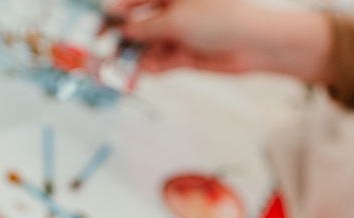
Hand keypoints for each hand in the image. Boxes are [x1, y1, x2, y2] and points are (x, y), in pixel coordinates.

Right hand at [107, 0, 331, 80]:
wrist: (254, 45)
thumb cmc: (223, 19)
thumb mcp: (175, 19)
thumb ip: (144, 26)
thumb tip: (121, 28)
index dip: (115, 11)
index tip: (99, 24)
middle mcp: (174, 10)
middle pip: (138, 23)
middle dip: (122, 37)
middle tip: (105, 51)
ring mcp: (179, 33)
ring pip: (147, 45)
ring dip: (135, 56)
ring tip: (123, 67)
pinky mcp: (185, 54)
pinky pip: (160, 61)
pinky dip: (152, 66)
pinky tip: (146, 71)